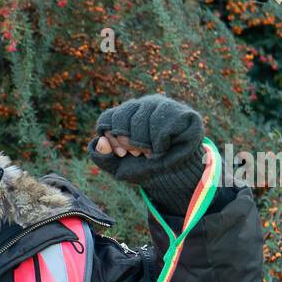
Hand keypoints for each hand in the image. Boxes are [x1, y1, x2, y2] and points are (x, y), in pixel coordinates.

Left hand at [87, 94, 207, 216]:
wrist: (175, 176)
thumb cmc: (146, 167)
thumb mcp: (119, 166)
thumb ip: (103, 157)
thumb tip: (100, 141)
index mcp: (127, 114)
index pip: (107, 118)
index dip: (111, 138)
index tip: (122, 154)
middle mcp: (144, 104)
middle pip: (121, 118)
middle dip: (126, 142)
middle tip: (138, 153)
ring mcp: (163, 106)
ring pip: (139, 121)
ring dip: (143, 145)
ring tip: (151, 153)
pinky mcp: (181, 113)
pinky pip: (159, 126)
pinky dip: (158, 145)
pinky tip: (163, 149)